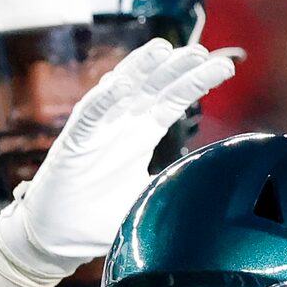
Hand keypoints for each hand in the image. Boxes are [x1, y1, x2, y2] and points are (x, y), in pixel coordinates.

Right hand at [19, 40, 241, 263]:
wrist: (61, 237)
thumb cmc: (104, 216)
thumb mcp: (153, 200)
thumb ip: (179, 188)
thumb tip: (217, 192)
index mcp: (143, 134)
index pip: (175, 100)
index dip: (197, 82)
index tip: (225, 66)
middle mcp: (123, 124)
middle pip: (155, 87)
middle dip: (179, 67)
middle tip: (205, 51)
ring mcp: (99, 129)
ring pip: (122, 89)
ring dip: (142, 68)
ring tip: (164, 49)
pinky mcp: (74, 142)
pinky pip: (89, 114)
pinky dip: (104, 98)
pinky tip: (122, 83)